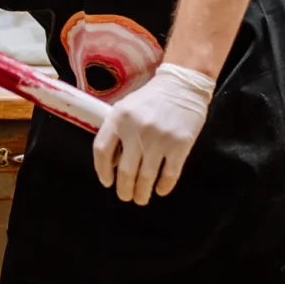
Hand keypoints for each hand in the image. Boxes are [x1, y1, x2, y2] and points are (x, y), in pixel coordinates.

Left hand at [91, 62, 213, 205]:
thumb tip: (112, 164)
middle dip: (124, 190)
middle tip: (126, 196)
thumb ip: (116, 131)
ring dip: (142, 193)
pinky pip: (169, 175)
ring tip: (141, 198)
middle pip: (125, 171)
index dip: (102, 171)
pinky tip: (160, 190)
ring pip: (146, 178)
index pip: (102, 151)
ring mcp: (159, 138)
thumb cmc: (151, 99)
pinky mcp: (180, 145)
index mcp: (118, 118)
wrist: (182, 85)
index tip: (107, 182)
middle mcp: (136, 129)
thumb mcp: (126, 108)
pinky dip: (163, 186)